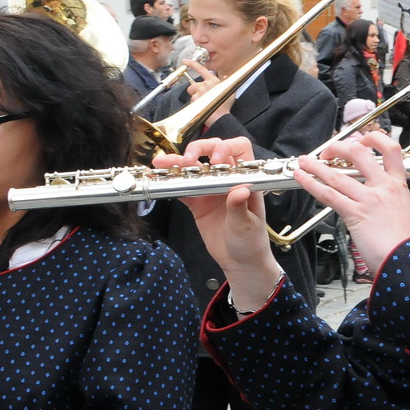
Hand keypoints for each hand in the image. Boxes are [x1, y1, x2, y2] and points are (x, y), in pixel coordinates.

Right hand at [158, 137, 283, 301]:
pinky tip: (159, 178)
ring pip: (194, 168)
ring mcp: (211, 189)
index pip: (240, 150)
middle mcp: (228, 179)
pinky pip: (183, 188)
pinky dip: (171, 182)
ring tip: (162, 163)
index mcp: (246, 179)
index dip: (227, 148)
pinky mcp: (197, 202)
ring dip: (178, 163)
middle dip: (199, 149)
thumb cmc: (251, 241)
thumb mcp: (247, 226)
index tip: (215, 160)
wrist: (240, 262)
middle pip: (213, 151)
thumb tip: (239, 191)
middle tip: (188, 161)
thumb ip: (240, 208)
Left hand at [182, 59, 232, 125]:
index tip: (185, 61)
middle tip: (202, 98)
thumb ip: (226, 83)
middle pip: (193, 85)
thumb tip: (225, 76)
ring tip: (203, 104)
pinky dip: (195, 105)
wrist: (220, 117)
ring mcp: (200, 91)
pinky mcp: (195, 98)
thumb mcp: (229, 92)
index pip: (201, 69)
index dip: (192, 64)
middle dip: (195, 92)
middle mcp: (206, 84)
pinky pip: (191, 101)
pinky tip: (202, 108)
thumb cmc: (225, 106)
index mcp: (213, 81)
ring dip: (195, 99)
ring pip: (191, 94)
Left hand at [296, 130, 409, 269]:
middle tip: (329, 152)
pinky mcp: (355, 213)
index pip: (391, 149)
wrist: (407, 261)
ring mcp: (369, 199)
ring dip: (316, 165)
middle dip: (339, 148)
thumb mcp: (407, 213)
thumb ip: (394, 202)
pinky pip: (329, 194)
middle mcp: (384, 187)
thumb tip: (383, 202)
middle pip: (359, 153)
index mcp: (399, 186)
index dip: (374, 138)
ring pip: (337, 174)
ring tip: (304, 161)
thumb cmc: (407, 244)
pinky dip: (311, 183)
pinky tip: (301, 177)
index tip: (362, 140)